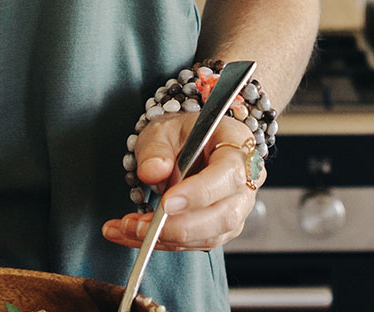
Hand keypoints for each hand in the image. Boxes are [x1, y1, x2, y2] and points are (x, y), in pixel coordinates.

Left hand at [100, 112, 257, 251]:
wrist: (191, 145)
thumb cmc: (184, 134)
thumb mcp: (164, 130)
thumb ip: (156, 149)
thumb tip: (152, 171)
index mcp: (238, 146)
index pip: (228, 175)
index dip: (199, 193)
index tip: (166, 203)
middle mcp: (246, 181)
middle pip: (224, 215)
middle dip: (179, 227)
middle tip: (140, 225)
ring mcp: (237, 208)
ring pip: (210, 236)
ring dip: (165, 238)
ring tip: (128, 228)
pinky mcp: (221, 229)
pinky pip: (196, 244)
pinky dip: (162, 243)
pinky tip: (133, 233)